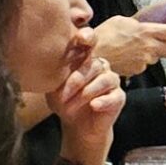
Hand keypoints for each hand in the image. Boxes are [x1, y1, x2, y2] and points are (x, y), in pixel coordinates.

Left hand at [47, 30, 124, 164]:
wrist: (77, 127)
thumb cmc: (65, 103)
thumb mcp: (55, 89)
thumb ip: (54, 75)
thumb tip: (47, 62)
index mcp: (85, 59)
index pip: (89, 42)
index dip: (88, 37)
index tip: (81, 38)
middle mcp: (100, 66)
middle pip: (93, 65)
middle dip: (77, 81)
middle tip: (63, 96)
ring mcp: (111, 81)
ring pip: (104, 80)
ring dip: (86, 93)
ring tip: (71, 106)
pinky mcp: (119, 97)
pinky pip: (114, 96)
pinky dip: (103, 101)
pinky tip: (93, 106)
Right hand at [93, 14, 165, 74]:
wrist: (92, 55)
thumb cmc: (104, 35)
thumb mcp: (122, 20)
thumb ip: (139, 23)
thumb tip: (147, 24)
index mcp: (147, 31)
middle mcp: (149, 47)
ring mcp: (145, 60)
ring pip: (158, 55)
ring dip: (155, 51)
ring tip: (137, 46)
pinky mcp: (139, 70)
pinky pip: (146, 63)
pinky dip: (142, 59)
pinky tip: (130, 55)